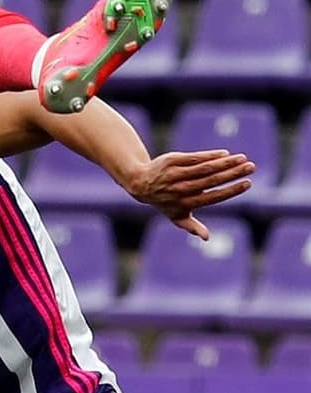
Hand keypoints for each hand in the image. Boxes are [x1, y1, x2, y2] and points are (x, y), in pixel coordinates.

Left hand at [125, 149, 255, 238]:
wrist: (141, 183)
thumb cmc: (165, 201)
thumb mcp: (176, 216)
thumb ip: (191, 227)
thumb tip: (207, 238)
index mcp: (186, 203)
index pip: (213, 197)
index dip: (231, 190)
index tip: (247, 183)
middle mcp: (181, 188)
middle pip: (212, 180)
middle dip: (233, 173)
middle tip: (251, 167)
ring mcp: (176, 173)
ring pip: (204, 167)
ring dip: (225, 162)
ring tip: (242, 158)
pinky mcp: (172, 160)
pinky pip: (194, 157)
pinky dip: (210, 155)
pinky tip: (224, 154)